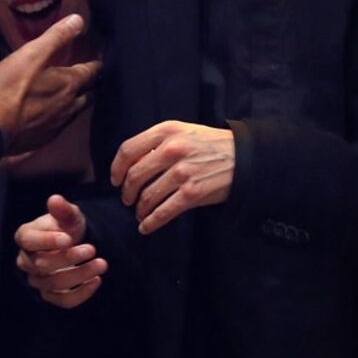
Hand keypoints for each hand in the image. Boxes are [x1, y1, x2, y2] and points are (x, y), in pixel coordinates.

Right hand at [0, 14, 99, 153]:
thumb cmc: (12, 88)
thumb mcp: (32, 54)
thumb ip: (56, 37)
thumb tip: (79, 20)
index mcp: (70, 84)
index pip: (92, 71)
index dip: (96, 63)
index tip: (99, 58)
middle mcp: (70, 106)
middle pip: (89, 93)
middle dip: (90, 84)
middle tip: (87, 76)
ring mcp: (58, 124)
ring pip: (76, 111)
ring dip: (77, 101)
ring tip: (72, 93)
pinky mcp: (44, 138)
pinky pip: (60, 125)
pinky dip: (61, 116)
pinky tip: (52, 114)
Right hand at [15, 194, 104, 308]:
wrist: (74, 241)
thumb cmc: (66, 225)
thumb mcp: (68, 214)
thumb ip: (62, 209)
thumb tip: (54, 199)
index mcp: (26, 236)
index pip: (29, 241)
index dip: (47, 241)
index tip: (69, 238)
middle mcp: (26, 260)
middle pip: (42, 265)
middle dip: (69, 258)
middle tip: (93, 249)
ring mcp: (36, 279)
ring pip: (53, 284)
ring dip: (80, 275)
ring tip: (102, 264)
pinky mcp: (50, 294)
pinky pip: (62, 301)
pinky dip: (81, 294)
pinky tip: (97, 280)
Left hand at [111, 122, 234, 234]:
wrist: (242, 157)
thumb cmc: (209, 144)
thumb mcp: (183, 132)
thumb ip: (157, 142)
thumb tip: (131, 164)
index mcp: (167, 131)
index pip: (128, 150)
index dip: (116, 168)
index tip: (115, 180)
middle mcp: (172, 150)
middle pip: (134, 176)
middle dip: (127, 192)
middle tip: (128, 199)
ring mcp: (182, 172)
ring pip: (147, 197)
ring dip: (139, 209)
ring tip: (140, 212)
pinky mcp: (192, 193)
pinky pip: (163, 212)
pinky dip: (150, 222)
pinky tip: (146, 226)